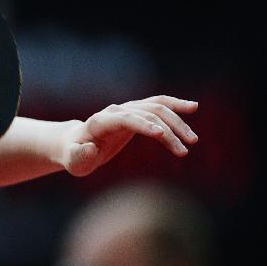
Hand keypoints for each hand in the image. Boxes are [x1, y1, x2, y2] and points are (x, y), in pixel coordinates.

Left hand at [60, 96, 198, 176]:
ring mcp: (126, 109)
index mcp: (100, 121)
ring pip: (156, 109)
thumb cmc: (74, 156)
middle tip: (183, 151)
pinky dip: (174, 105)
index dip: (143, 124)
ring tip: (192, 140)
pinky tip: (193, 107)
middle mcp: (115, 111)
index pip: (126, 118)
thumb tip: (90, 148)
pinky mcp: (135, 112)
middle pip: (146, 114)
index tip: (161, 135)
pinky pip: (157, 105)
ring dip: (176, 122)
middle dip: (167, 131)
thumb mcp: (73, 161)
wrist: (74, 144)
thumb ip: (79, 156)